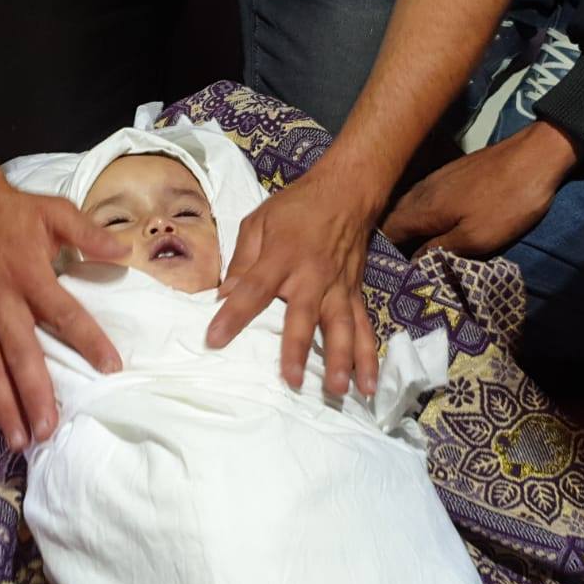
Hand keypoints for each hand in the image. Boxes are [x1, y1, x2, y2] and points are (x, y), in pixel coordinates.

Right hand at [0, 175, 126, 450]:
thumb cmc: (12, 211)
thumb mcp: (54, 211)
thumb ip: (88, 233)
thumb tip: (124, 250)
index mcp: (28, 274)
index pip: (63, 313)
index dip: (88, 339)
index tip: (111, 366)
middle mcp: (0, 301)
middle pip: (20, 355)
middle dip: (34, 396)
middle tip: (49, 430)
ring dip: (3, 408)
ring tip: (18, 442)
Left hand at [206, 168, 380, 397]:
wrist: (347, 192)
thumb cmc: (297, 208)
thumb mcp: (259, 222)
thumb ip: (242, 260)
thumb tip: (223, 296)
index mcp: (282, 257)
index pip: (254, 289)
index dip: (233, 314)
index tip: (215, 340)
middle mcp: (313, 276)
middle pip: (305, 316)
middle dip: (299, 349)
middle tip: (293, 381)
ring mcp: (339, 288)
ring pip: (343, 328)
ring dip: (342, 360)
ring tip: (339, 391)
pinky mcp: (356, 295)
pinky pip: (364, 329)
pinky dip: (369, 358)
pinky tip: (368, 386)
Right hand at [382, 120, 577, 257]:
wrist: (535, 156)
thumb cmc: (506, 202)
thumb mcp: (475, 239)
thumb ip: (439, 251)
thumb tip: (413, 263)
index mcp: (419, 209)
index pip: (385, 235)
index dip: (385, 258)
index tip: (392, 278)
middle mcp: (419, 192)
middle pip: (394, 223)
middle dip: (395, 246)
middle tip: (405, 271)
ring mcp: (434, 181)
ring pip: (410, 211)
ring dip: (411, 232)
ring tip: (419, 255)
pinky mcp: (451, 176)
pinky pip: (426, 202)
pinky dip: (426, 219)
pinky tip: (437, 230)